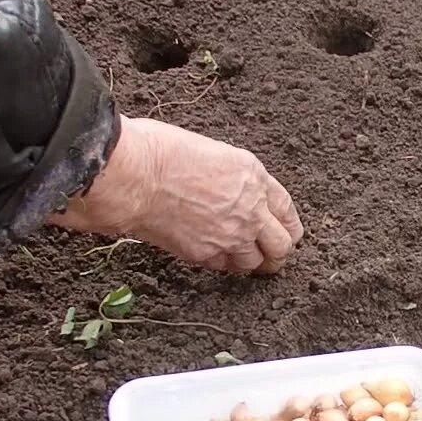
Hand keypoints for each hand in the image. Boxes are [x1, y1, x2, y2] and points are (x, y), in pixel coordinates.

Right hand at [51, 116, 303, 272]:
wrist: (134, 178)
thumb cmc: (160, 152)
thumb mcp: (212, 152)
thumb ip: (233, 178)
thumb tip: (232, 191)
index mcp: (254, 177)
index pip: (286, 210)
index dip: (287, 225)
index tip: (285, 232)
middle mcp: (251, 210)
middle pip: (282, 245)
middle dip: (278, 252)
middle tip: (270, 256)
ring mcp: (231, 236)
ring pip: (256, 263)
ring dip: (250, 261)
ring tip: (239, 257)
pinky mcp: (207, 255)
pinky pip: (224, 268)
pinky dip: (221, 265)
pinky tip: (212, 255)